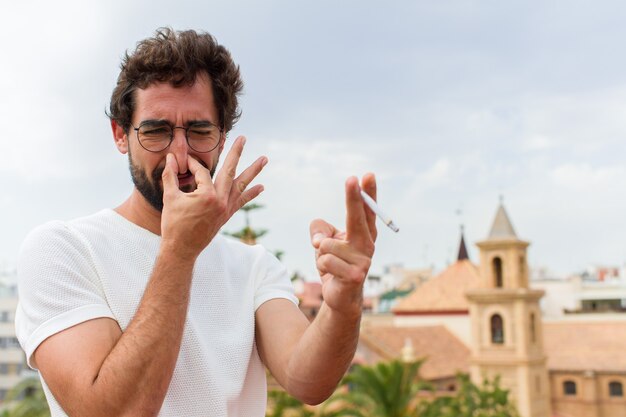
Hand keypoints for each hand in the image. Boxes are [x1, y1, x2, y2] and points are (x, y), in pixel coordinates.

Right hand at [160, 136, 265, 259]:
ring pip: (242, 185)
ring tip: (264, 159)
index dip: (191, 165)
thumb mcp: (170, 197)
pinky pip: (242, 201)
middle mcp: (221, 201)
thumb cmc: (174, 224)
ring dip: (253, 171)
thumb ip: (170, 176)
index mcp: (207, 195)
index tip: (182, 162)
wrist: (181, 249)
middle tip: (243, 139)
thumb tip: (170, 157)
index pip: (201, 172)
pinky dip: (251, 194)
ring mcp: (226, 208)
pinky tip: (261, 187)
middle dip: (236, 153)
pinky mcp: (227, 215)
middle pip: (230, 171)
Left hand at [310, 173, 376, 315]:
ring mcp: (363, 261)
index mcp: (363, 234)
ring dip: (321, 252)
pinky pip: (325, 260)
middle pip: (358, 218)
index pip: (367, 210)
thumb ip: (319, 229)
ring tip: (329, 263)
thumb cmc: (333, 262)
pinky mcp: (355, 276)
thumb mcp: (322, 240)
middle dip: (354, 198)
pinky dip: (321, 265)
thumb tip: (319, 240)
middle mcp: (367, 245)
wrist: (339, 296)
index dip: (367, 193)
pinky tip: (330, 274)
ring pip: (328, 245)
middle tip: (351, 178)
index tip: (366, 175)